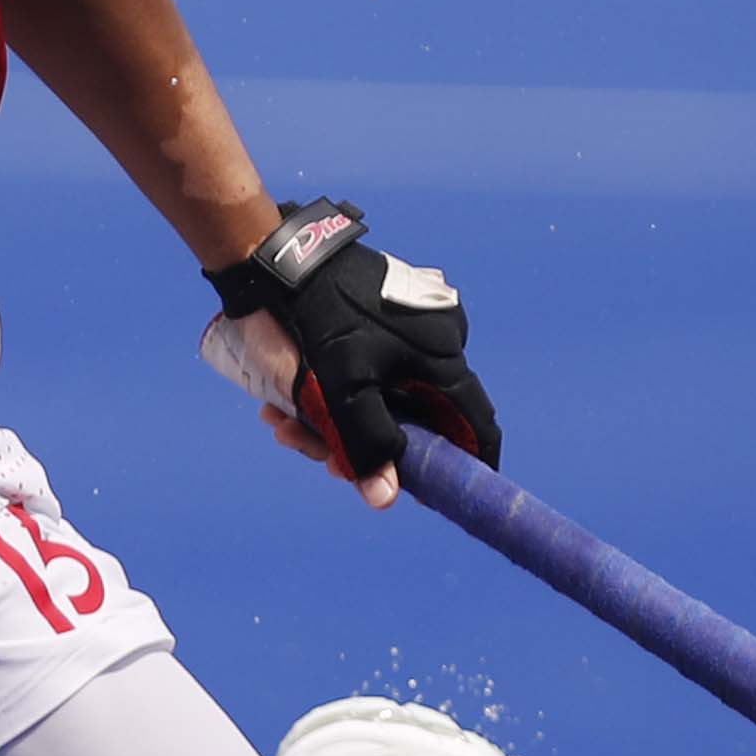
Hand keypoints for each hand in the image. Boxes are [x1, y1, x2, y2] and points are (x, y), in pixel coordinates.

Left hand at [202, 198, 499, 508]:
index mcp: (444, 358)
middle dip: (359, 443)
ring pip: (383, 398)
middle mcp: (439, 343)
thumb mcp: (344, 387)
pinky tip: (286, 397)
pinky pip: (371, 370)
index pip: (474, 426)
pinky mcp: (387, 318)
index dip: (463, 464)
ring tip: (281, 418)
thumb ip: (368, 444)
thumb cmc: (320, 317)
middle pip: (414, 420)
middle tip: (307, 446)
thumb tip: (387, 499)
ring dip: (333, 419)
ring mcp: (413, 328)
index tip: (438, 491)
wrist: (285, 257)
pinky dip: (334, 389)